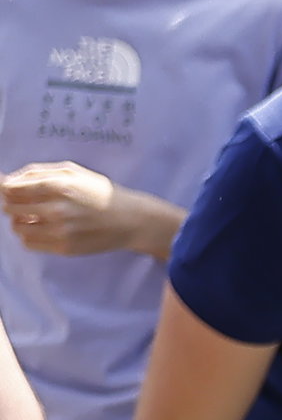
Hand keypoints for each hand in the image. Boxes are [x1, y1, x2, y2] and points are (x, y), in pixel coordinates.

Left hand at [2, 162, 173, 256]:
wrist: (131, 220)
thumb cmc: (99, 192)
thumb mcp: (71, 171)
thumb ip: (35, 172)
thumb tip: (4, 179)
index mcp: (57, 186)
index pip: (11, 189)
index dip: (6, 189)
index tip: (13, 191)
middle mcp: (57, 209)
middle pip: (10, 208)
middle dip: (13, 205)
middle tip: (26, 204)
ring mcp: (61, 231)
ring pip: (17, 228)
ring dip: (20, 222)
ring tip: (34, 218)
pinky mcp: (65, 248)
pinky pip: (29, 244)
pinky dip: (29, 236)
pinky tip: (42, 230)